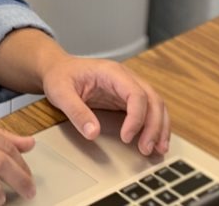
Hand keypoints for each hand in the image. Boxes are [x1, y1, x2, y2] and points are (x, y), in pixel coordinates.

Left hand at [40, 57, 170, 155]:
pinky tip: (154, 141)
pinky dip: (155, 126)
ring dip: (160, 127)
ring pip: (156, 105)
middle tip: (146, 149)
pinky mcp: (127, 98)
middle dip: (154, 126)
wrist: (58, 69)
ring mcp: (128, 87)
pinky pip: (148, 110)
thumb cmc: (60, 76)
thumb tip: (92, 133)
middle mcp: (126, 78)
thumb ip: (76, 112)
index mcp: (112, 72)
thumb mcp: (60, 93)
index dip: (136, 118)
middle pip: (152, 100)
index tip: (127, 137)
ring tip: (158, 149)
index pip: (136, 94)